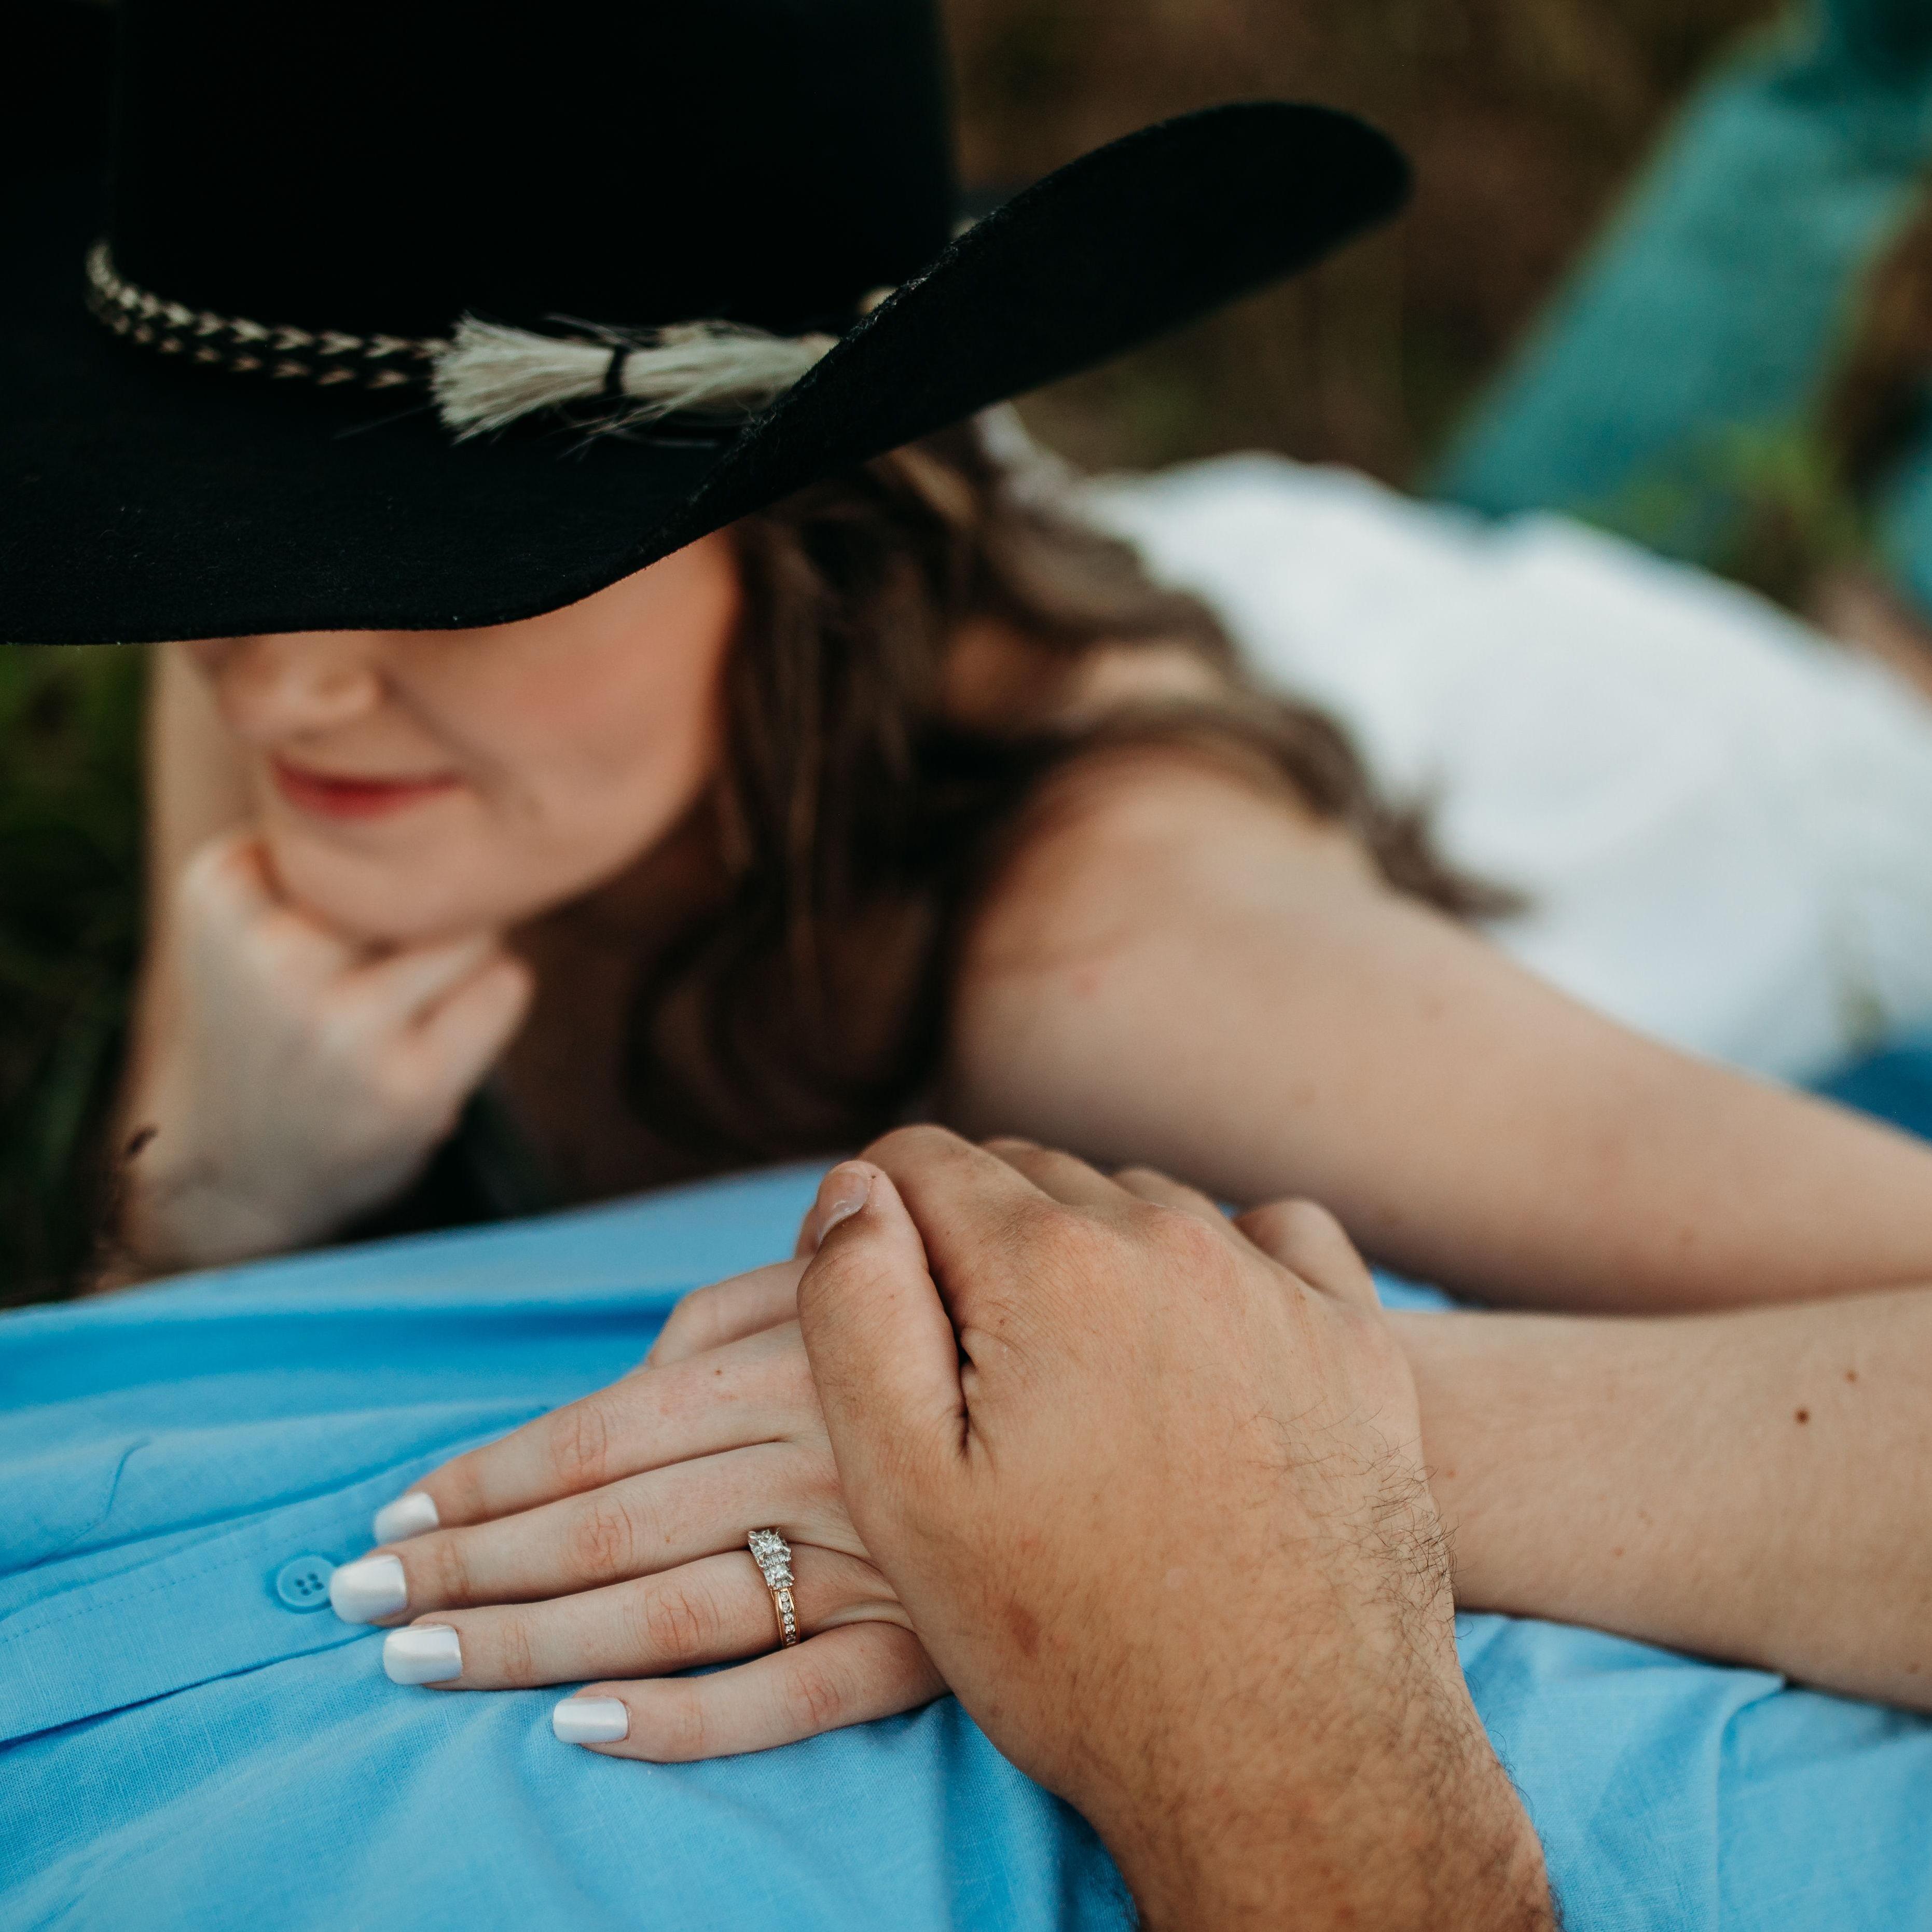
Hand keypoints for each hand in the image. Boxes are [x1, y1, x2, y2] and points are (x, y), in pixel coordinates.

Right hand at [117, 830, 531, 1269]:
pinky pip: (506, 986)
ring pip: (473, 929)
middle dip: (423, 912)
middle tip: (379, 973)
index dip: (367, 874)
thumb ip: (336, 859)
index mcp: (220, 890)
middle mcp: (274, 954)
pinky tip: (437, 1041)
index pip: (360, 826)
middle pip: (422, 877)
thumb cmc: (269, 1023)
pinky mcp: (410, 1084)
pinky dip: (490, 1002)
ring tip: (407, 1006)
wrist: (236, 1168)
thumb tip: (491, 840)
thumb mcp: (252, 918)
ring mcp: (343, 1024)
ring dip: (462, 958)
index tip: (328, 928)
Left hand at [328, 1258, 943, 1758]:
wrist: (1130, 1395)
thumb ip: (729, 1320)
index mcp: (791, 1358)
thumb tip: (624, 1380)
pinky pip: (798, 1697)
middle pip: (611, 1527)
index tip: (389, 1511)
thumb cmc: (953, 1315)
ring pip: (674, 1612)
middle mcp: (818, 1455)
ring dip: (534, 1643)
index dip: (486, 1476)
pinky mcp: (924, 1642)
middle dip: (469, 1566)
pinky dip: (689, 1721)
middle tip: (355, 1603)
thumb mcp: (844, 1280)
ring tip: (421, 1662)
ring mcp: (870, 1557)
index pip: (602, 1431)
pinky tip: (588, 1733)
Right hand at [797, 1129, 1553, 1931]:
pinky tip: (1200, 1344)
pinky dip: (1221, 1261)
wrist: (1295, 1757)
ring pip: (1140, 1202)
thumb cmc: (1076, 1642)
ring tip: (1076, 1378)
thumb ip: (857, 1309)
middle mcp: (1169, 1238)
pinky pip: (1273, 1234)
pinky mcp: (1356, 1336)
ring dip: (1090, 1254)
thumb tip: (856, 1187)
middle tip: (966, 1369)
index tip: (874, 1303)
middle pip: (1029, 1175)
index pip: (919, 1162)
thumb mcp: (905, 1492)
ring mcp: (1277, 1281)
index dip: (870, 1221)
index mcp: (1047, 1265)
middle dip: (974, 1239)